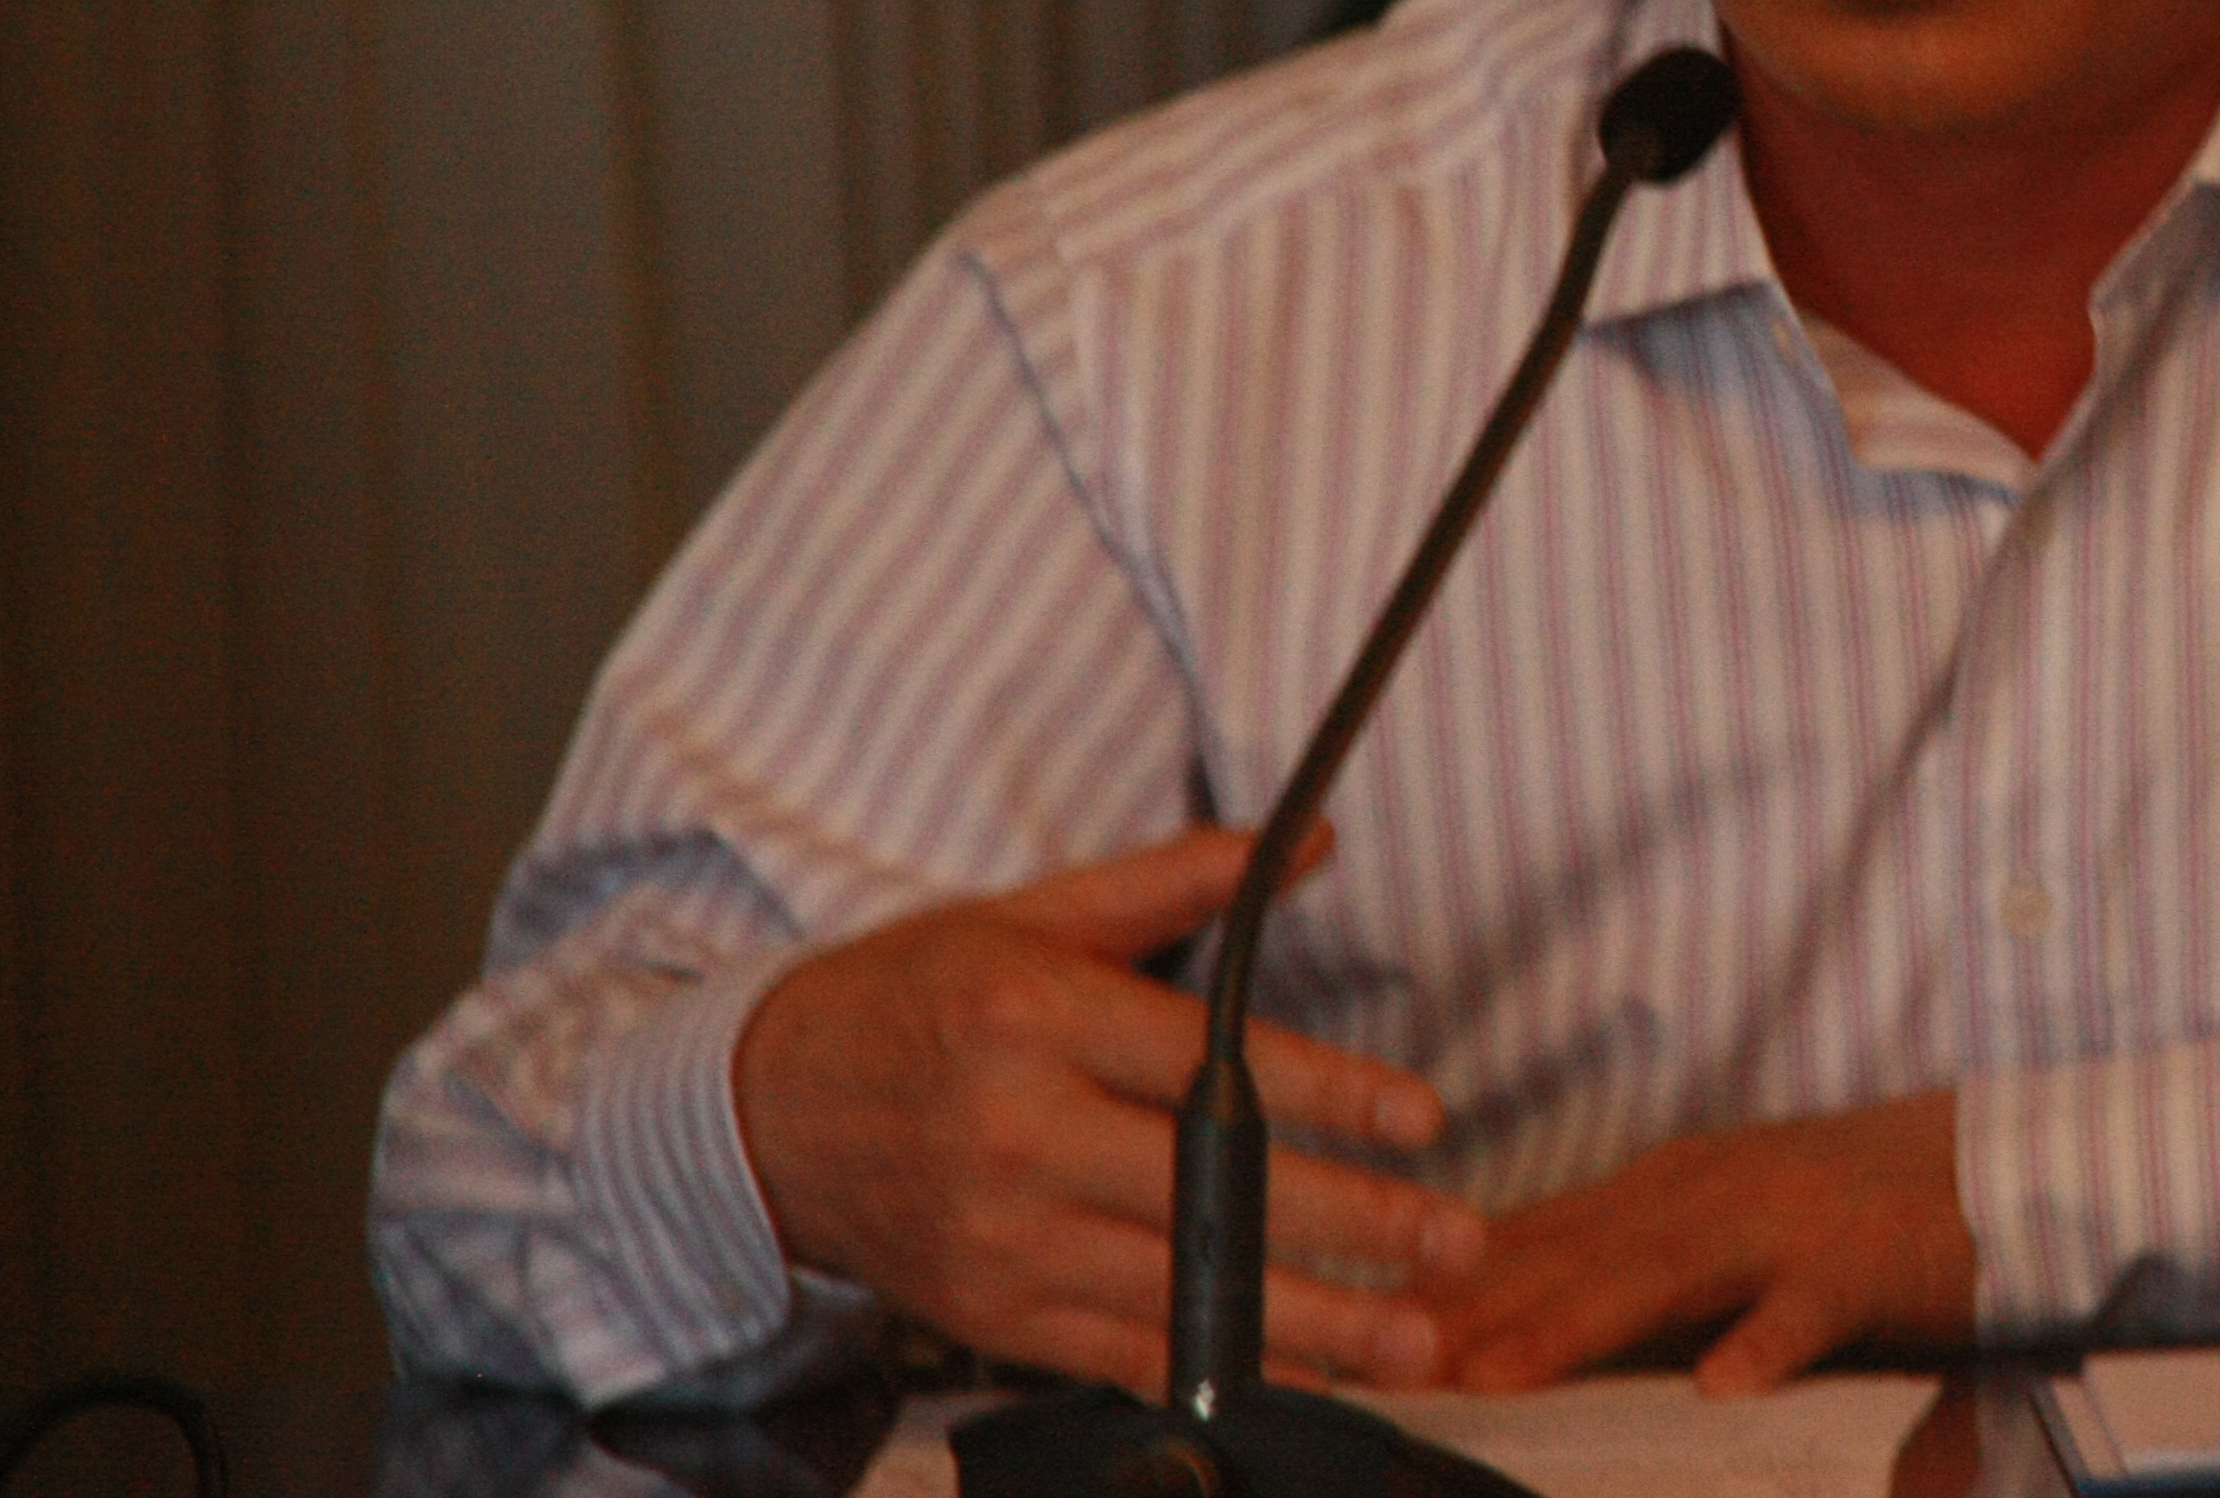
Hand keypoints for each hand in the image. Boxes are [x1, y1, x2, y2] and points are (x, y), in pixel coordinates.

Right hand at [733, 823, 1482, 1393]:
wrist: (765, 1113)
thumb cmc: (914, 998)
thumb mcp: (1031, 917)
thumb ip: (1174, 883)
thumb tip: (1308, 843)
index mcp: (1035, 1023)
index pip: (1209, 1067)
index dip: (1326, 1097)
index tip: (1421, 1119)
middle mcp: (1019, 1137)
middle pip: (1210, 1192)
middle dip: (1350, 1225)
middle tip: (1454, 1241)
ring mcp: (1003, 1240)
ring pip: (1180, 1294)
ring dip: (1312, 1324)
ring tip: (1415, 1339)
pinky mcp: (991, 1315)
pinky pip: (1126, 1355)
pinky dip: (1223, 1370)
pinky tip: (1309, 1375)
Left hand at [1423, 1089, 1973, 1395]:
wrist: (1983, 1165)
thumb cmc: (1834, 1210)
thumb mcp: (1711, 1226)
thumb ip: (1619, 1269)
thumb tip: (1502, 1324)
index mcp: (1662, 1190)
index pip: (1531, 1240)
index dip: (1440, 1288)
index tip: (1352, 1331)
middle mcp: (1706, 1194)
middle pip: (1572, 1255)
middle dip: (1474, 1311)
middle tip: (1385, 1363)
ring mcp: (1783, 1224)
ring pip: (1665, 1275)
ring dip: (1577, 1322)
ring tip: (1501, 1377)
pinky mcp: (1863, 1262)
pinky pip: (1809, 1309)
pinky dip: (1766, 1342)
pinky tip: (1723, 1387)